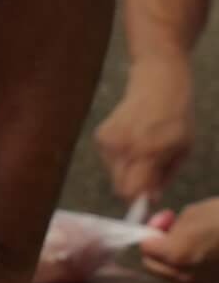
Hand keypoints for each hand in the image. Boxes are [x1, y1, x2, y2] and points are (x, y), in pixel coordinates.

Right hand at [95, 62, 193, 202]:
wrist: (156, 83)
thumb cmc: (177, 116)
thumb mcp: (183, 149)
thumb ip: (165, 175)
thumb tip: (152, 196)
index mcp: (147, 152)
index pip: (131, 191)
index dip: (140, 199)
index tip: (149, 198)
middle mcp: (123, 148)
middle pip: (120, 186)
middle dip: (134, 187)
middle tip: (150, 176)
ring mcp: (108, 141)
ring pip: (114, 174)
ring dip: (128, 172)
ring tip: (144, 152)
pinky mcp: (100, 136)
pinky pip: (109, 160)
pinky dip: (121, 158)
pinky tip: (133, 142)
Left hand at [140, 198, 218, 282]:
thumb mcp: (190, 215)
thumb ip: (168, 228)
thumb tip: (160, 235)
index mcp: (175, 255)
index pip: (145, 248)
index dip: (150, 231)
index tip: (163, 219)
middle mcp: (185, 274)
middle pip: (152, 265)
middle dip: (156, 247)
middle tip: (169, 228)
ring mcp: (199, 282)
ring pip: (169, 273)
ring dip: (169, 257)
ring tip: (186, 237)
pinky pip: (186, 275)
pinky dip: (184, 263)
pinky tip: (198, 247)